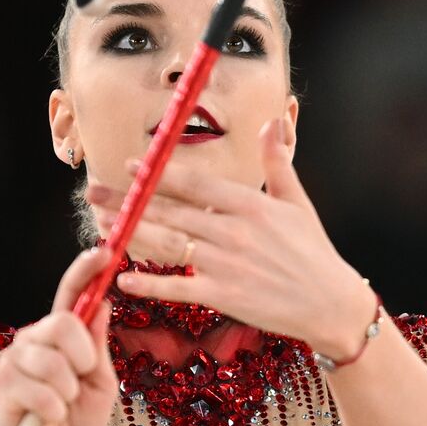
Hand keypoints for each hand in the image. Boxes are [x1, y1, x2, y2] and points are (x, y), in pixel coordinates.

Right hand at [0, 247, 118, 425]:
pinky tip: (48, 420)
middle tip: (80, 382)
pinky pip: (44, 391)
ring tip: (61, 406)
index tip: (107, 251)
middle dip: (83, 357)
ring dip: (69, 390)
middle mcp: (32, 341)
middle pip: (65, 322)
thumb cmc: (74, 425)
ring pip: (54, 359)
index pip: (70, 294)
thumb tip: (103, 303)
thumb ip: (98, 348)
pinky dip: (56, 410)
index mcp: (59, 338)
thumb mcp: (100, 385)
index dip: (86, 270)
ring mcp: (14, 362)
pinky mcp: (2, 388)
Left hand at [85, 119, 375, 356]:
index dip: (160, 173)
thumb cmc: (313, 251)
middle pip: (171, 211)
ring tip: (102, 225)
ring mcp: (227, 265)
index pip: (196, 183)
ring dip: (131, 234)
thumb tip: (273, 121)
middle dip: (129, 200)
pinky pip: (179, 287)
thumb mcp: (297, 202)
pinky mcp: (223, 296)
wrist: (330, 304)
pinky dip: (151, 284)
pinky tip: (124, 278)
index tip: (131, 165)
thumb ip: (277, 162)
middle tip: (95, 193)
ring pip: (168, 244)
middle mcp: (234, 232)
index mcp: (251, 204)